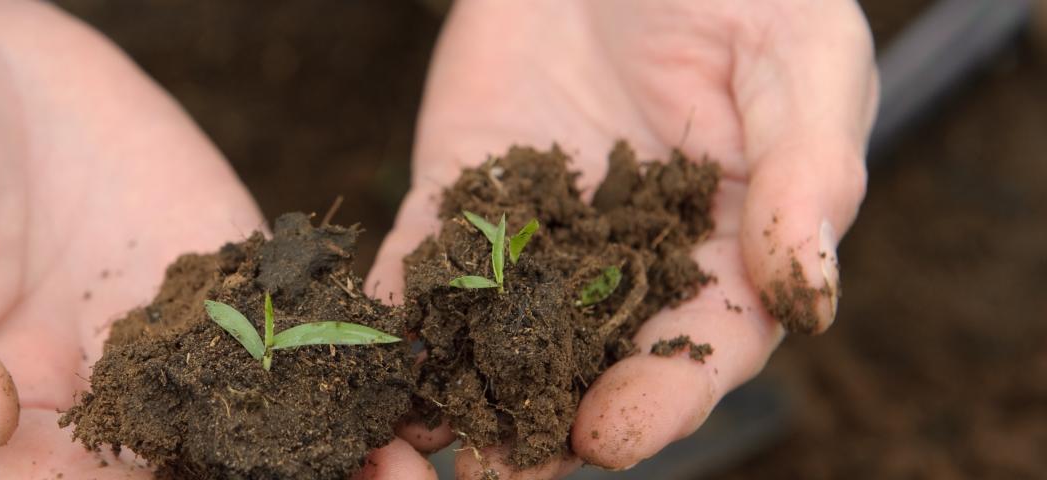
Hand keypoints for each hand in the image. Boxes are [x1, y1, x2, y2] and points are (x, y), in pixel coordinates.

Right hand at [0, 1, 432, 476]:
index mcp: (3, 432)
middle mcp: (99, 401)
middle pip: (198, 477)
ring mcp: (169, 335)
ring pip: (263, 416)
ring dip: (337, 442)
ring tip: (416, 454)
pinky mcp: (216, 263)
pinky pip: (289, 318)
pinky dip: (348, 348)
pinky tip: (407, 361)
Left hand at [368, 0, 875, 475]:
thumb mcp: (800, 55)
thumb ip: (804, 168)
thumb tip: (807, 288)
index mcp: (729, 249)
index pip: (703, 346)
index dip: (662, 398)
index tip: (615, 432)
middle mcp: (629, 263)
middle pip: (592, 363)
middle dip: (546, 424)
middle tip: (502, 472)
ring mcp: (540, 234)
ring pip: (501, 333)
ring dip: (462, 391)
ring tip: (423, 438)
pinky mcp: (463, 195)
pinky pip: (425, 261)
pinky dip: (396, 307)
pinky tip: (369, 346)